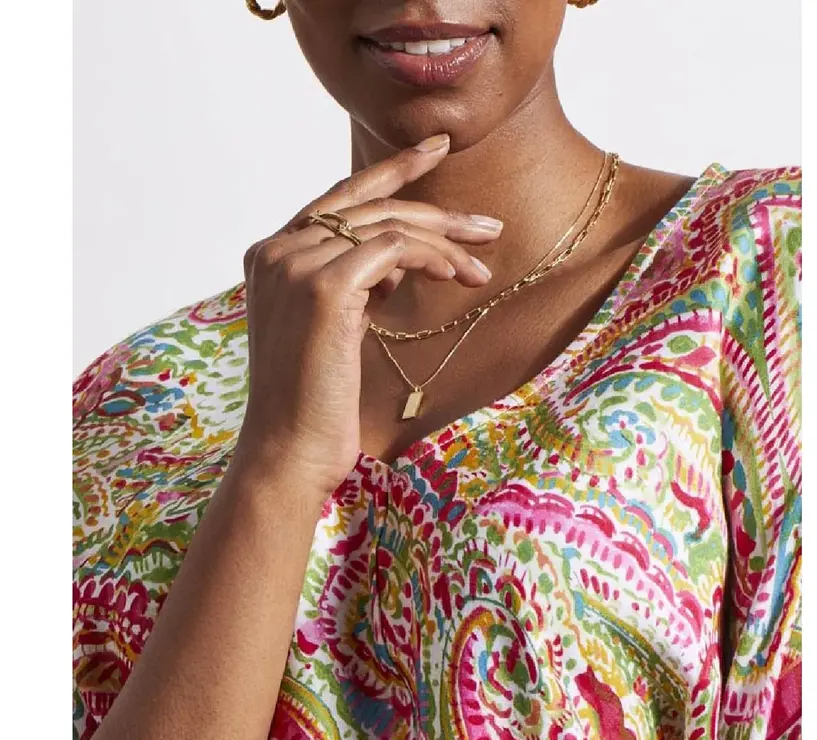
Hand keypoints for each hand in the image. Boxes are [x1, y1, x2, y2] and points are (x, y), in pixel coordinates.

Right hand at [236, 133, 503, 496]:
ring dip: (445, 240)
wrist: (289, 453)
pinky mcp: (324, 287)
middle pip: (368, 205)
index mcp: (271, 257)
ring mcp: (296, 264)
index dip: (391, 172)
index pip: (339, 199)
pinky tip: (459, 275)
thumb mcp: (333, 332)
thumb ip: (353, 287)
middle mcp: (276, 251)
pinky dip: (432, 256)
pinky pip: (394, 248)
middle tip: (489, 227)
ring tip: (484, 263)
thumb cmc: (314, 405)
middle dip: (436, 210)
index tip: (436, 152)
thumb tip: (394, 264)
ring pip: (386, 223)